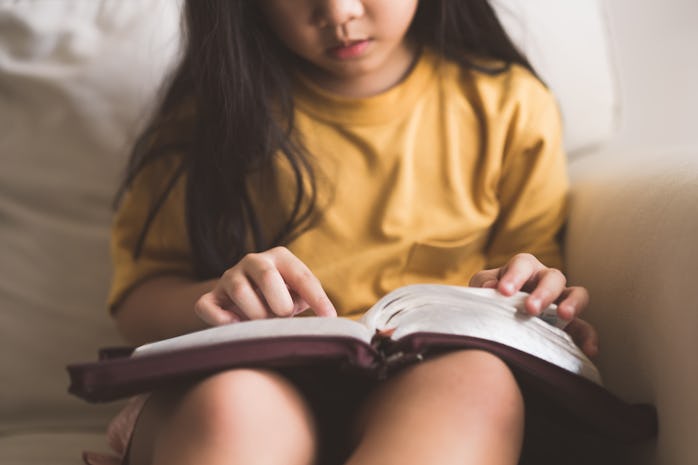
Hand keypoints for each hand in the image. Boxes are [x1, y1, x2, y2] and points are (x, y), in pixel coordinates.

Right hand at [194, 247, 336, 325]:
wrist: (241, 297)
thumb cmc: (279, 298)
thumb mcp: (297, 295)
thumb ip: (310, 300)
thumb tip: (330, 320)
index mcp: (280, 257)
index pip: (301, 276)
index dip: (317, 298)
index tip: (329, 317)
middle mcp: (253, 261)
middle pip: (266, 276)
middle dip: (280, 304)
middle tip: (283, 317)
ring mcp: (229, 277)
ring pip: (239, 290)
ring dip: (255, 315)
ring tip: (263, 324)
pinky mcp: (210, 296)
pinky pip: (207, 306)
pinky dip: (221, 320)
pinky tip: (236, 326)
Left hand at [469, 253, 597, 356]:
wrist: (494, 317)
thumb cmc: (490, 295)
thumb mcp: (482, 286)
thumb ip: (483, 283)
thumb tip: (490, 286)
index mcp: (524, 267)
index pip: (522, 265)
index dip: (515, 276)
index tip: (504, 291)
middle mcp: (545, 280)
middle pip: (553, 277)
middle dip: (544, 292)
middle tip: (531, 309)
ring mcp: (560, 301)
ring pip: (577, 294)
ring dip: (573, 304)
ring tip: (565, 316)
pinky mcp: (569, 324)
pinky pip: (584, 328)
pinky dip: (589, 338)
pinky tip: (589, 350)